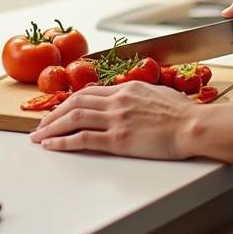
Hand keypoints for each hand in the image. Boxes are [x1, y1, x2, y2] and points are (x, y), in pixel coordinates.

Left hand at [29, 80, 195, 158]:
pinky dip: (63, 141)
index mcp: (127, 88)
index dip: (70, 100)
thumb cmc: (184, 114)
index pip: (90, 91)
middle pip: (76, 102)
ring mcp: (116, 119)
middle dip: (54, 113)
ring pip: (74, 117)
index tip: (60, 109)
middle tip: (41, 123)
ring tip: (39, 135)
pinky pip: (83, 138)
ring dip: (52, 126)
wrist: (193, 126)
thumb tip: (137, 98)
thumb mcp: (160, 93)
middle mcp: (118, 100)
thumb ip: (141, 95)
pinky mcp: (118, 139)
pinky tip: (52, 145)